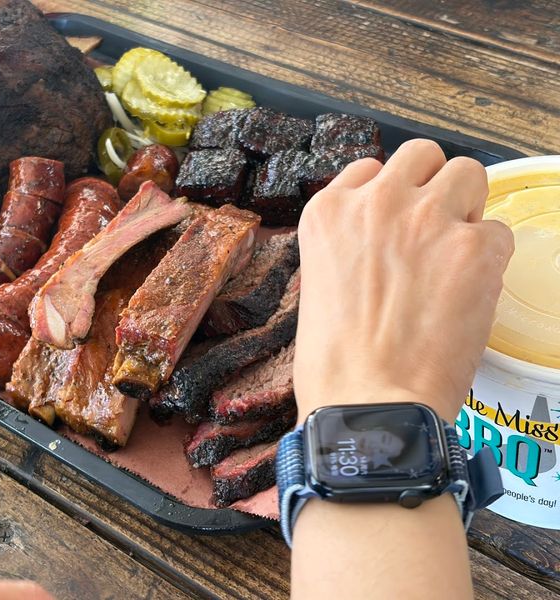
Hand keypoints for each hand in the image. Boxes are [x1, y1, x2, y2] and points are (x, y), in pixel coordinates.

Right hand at [294, 139, 513, 421]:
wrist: (367, 404)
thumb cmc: (335, 362)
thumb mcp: (319, 285)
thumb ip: (352, 247)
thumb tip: (387, 244)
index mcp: (327, 212)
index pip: (369, 169)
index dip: (389, 196)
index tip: (396, 221)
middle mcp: (375, 201)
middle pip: (421, 155)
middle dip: (431, 185)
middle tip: (434, 228)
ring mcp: (426, 219)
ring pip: (468, 173)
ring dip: (466, 207)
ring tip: (458, 253)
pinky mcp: (474, 247)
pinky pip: (498, 231)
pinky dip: (490, 258)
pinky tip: (471, 292)